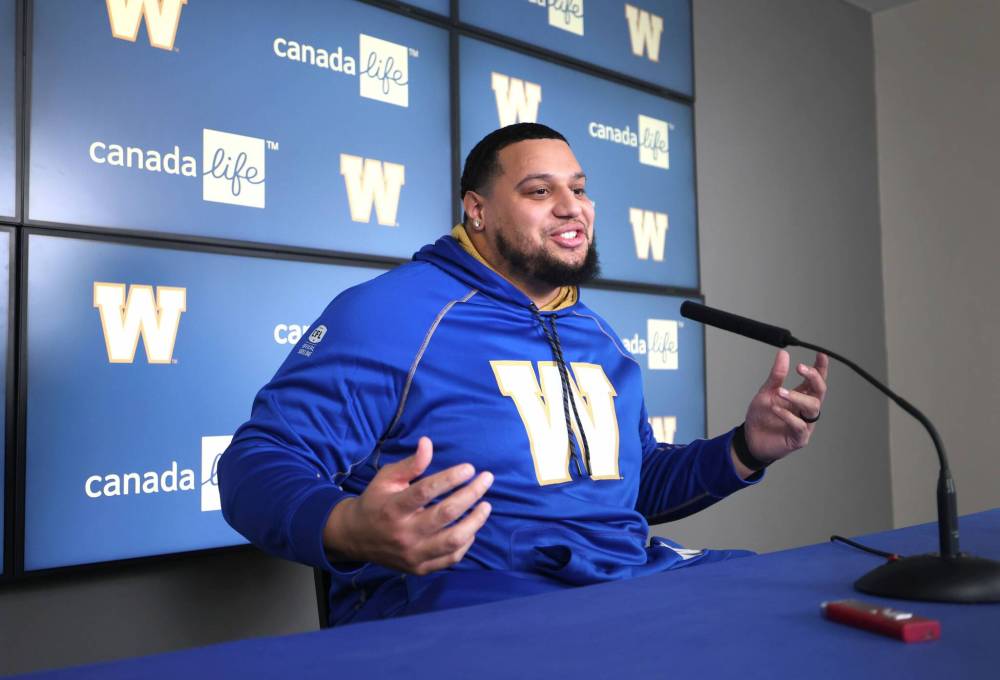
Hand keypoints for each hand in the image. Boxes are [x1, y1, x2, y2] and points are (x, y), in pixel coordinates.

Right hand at [323, 437, 492, 575]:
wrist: (356, 538)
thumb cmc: (376, 501)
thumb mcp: (387, 478)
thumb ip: (411, 463)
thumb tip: (428, 442)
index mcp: (393, 507)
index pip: (426, 491)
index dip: (451, 478)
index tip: (469, 468)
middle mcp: (404, 533)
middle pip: (446, 513)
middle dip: (472, 494)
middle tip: (487, 479)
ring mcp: (413, 553)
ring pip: (454, 539)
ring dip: (476, 521)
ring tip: (486, 505)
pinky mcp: (420, 567)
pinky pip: (451, 558)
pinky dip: (467, 542)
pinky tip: (472, 527)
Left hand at [741, 350, 828, 466]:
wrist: (750, 439)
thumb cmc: (761, 416)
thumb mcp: (766, 392)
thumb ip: (776, 375)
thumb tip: (783, 354)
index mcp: (800, 396)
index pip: (815, 381)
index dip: (821, 368)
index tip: (821, 355)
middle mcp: (805, 409)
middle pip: (820, 391)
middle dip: (814, 378)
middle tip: (800, 368)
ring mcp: (805, 424)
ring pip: (813, 407)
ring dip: (797, 397)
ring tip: (780, 392)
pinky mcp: (798, 438)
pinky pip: (800, 426)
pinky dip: (788, 415)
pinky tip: (776, 409)